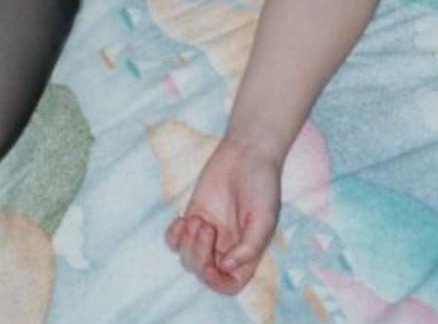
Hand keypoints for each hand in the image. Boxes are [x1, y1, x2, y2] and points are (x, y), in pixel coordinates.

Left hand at [164, 137, 280, 294]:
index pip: (229, 284)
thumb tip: (225, 267)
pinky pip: (174, 241)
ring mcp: (208, 234)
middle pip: (204, 272)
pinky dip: (173, 236)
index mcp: (246, 253)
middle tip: (205, 226)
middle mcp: (226, 248)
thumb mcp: (264, 217)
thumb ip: (249, 246)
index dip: (217, 283)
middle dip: (199, 256)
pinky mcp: (193, 217)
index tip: (211, 267)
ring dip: (187, 244)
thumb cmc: (262, 183)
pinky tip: (182, 219)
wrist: (247, 153)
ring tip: (197, 219)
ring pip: (187, 258)